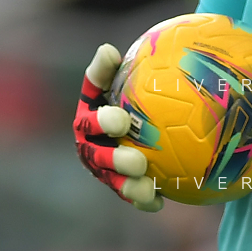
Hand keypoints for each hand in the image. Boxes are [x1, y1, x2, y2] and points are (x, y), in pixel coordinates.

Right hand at [73, 44, 163, 211]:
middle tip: (137, 160)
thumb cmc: (138, 89)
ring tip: (147, 186)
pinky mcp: (119, 183)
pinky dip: (144, 199)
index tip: (121, 120)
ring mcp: (103, 166)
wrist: (146, 116)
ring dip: (128, 185)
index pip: (90, 116)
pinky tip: (161, 200)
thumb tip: (107, 50)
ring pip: (112, 178)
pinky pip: (131, 195)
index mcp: (90, 114)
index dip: (101, 119)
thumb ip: (115, 68)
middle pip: (97, 154)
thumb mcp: (128, 76)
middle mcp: (91, 143)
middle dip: (114, 160)